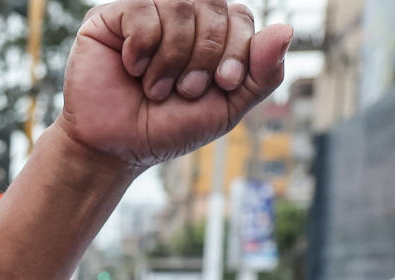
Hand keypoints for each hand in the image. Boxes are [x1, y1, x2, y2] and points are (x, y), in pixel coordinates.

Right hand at [59, 0, 291, 168]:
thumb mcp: (227, 107)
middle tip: (185, 90)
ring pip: (179, 6)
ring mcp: (144, 12)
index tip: (223, 83)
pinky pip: (141, 10)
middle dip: (204, 55)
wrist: (114, 149)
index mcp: (210, 31)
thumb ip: (262, 74)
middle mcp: (179, 15)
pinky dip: (142, 46)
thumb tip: (286, 30)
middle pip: (211, 6)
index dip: (237, 48)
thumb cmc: (166, 129)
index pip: (238, 16)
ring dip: (172, 57)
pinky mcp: (108, 18)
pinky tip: (132, 68)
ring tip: (157, 88)